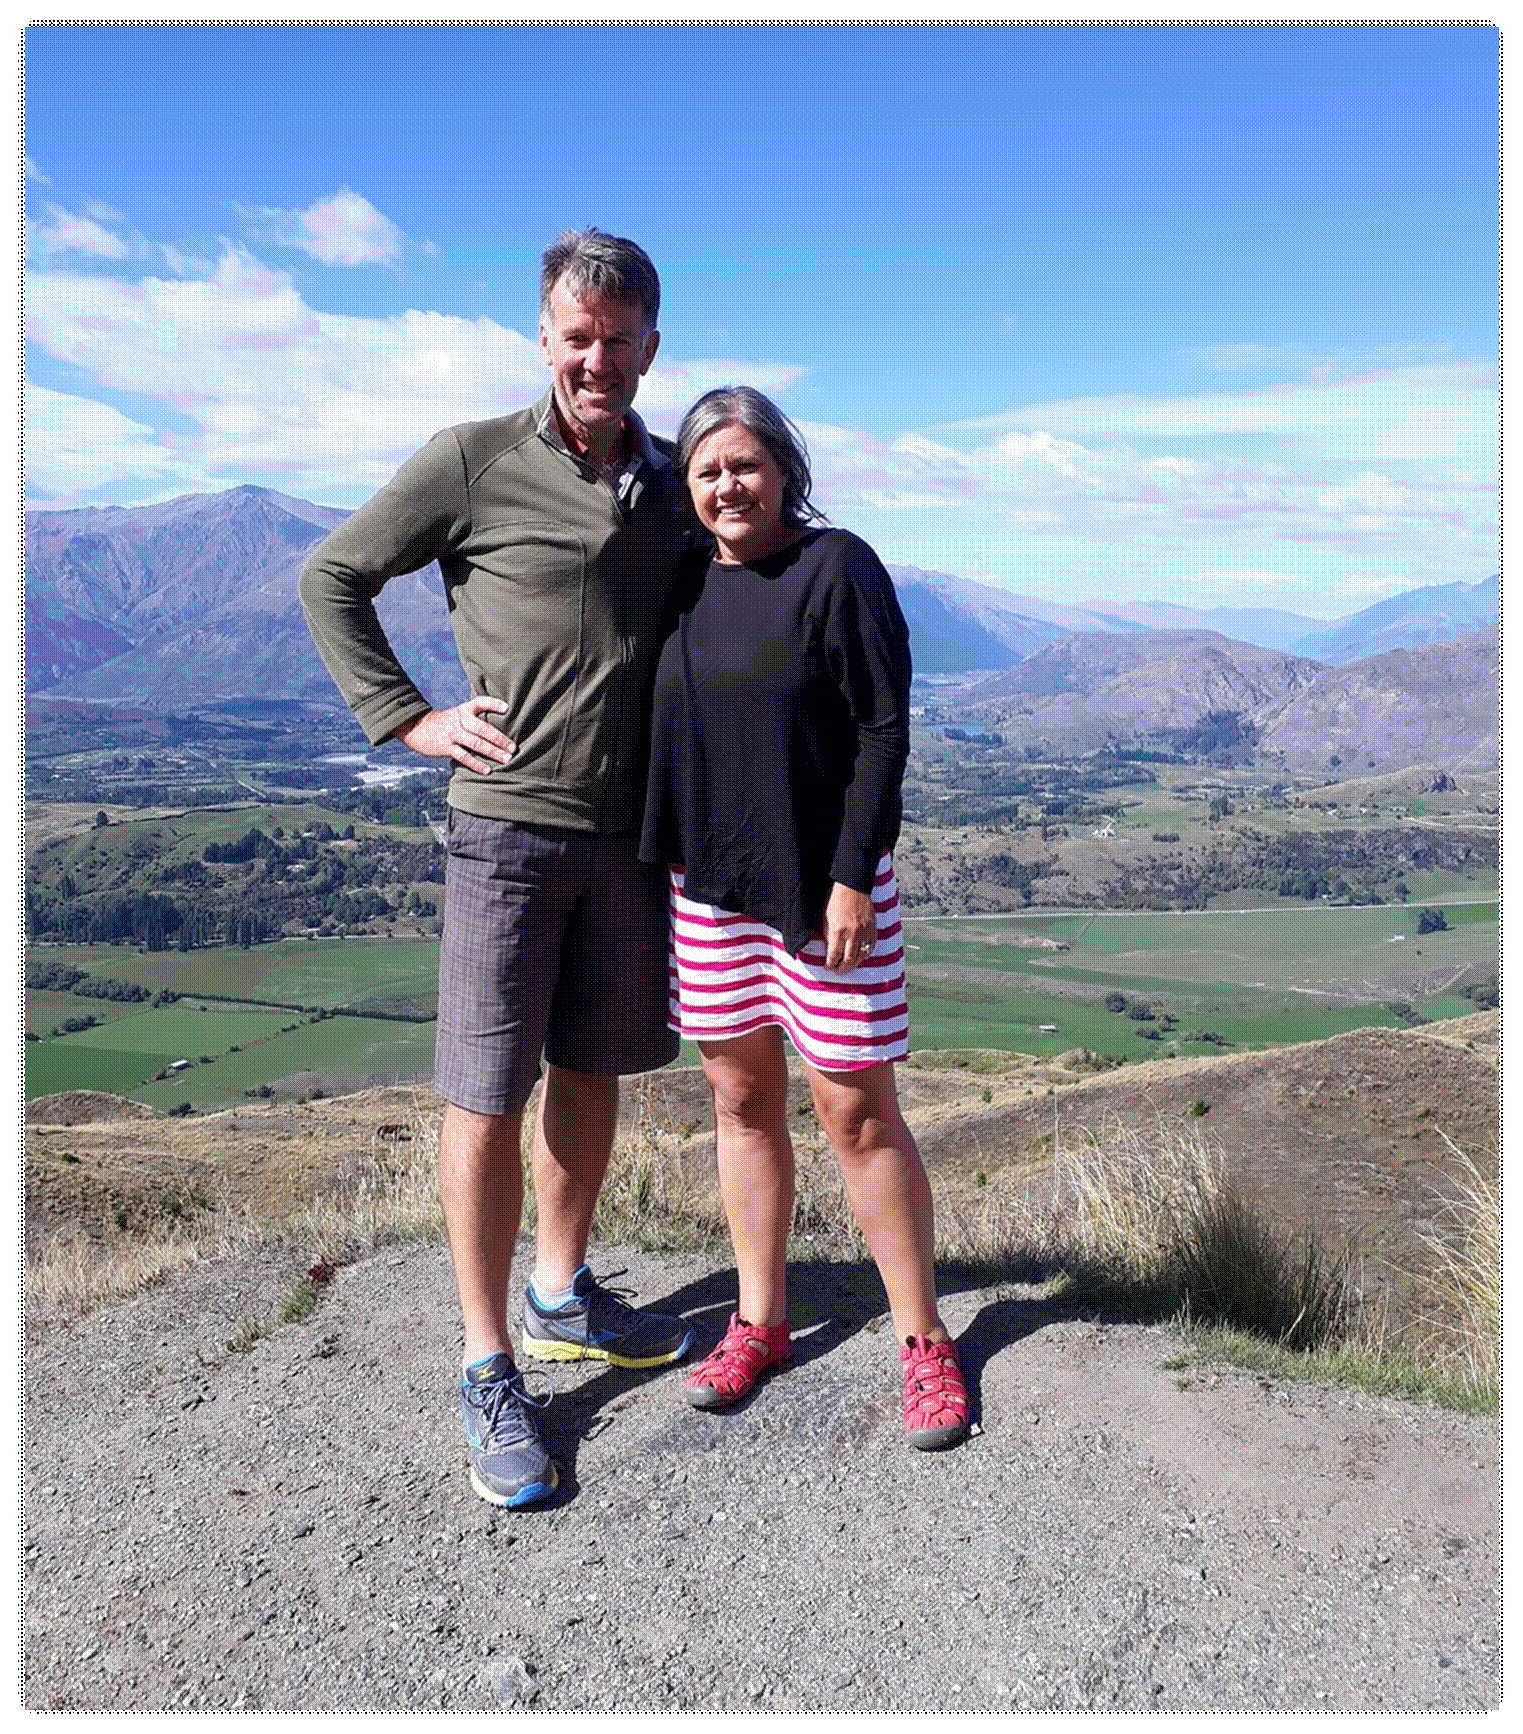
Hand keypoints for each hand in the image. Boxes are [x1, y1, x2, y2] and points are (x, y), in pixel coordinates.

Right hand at [393, 697, 516, 774]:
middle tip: (513, 748)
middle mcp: (459, 721)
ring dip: (493, 752)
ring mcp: (453, 734)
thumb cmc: (444, 723)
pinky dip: (476, 764)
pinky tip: (487, 770)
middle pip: (483, 728)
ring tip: (506, 759)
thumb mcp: (457, 714)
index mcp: (463, 710)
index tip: (507, 708)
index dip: (493, 704)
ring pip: (476, 743)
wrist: (417, 728)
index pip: (480, 703)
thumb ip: (474, 719)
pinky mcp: (446, 747)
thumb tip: (498, 729)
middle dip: (500, 739)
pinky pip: (464, 756)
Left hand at [823, 882, 876, 973]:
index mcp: (838, 931)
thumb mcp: (825, 918)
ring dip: (854, 964)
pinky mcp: (873, 928)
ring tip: (848, 966)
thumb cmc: (835, 900)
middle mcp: (853, 933)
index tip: (827, 967)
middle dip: (842, 968)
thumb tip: (829, 950)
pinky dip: (865, 954)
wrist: (852, 886)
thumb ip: (828, 936)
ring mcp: (865, 931)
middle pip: (849, 960)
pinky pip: (871, 947)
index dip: (830, 964)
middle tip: (837, 971)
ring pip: (861, 956)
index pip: (834, 956)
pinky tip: (860, 956)